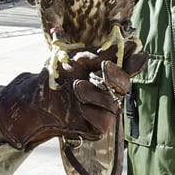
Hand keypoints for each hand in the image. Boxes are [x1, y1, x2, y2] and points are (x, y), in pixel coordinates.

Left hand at [0, 49, 146, 150]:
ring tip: (76, 87)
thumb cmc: (57, 77)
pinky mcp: (98, 127)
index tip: (137, 53)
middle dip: (117, 75)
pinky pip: (104, 121)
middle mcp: (110, 92)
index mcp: (108, 74)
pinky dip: (92, 111)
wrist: (37, 98)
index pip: (129, 68)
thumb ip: (96, 56)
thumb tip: (119, 47)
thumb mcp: (76, 60)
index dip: (135, 62)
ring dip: (94, 93)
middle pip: (125, 85)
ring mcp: (105, 110)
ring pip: (113, 103)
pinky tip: (80, 107)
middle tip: (104, 67)